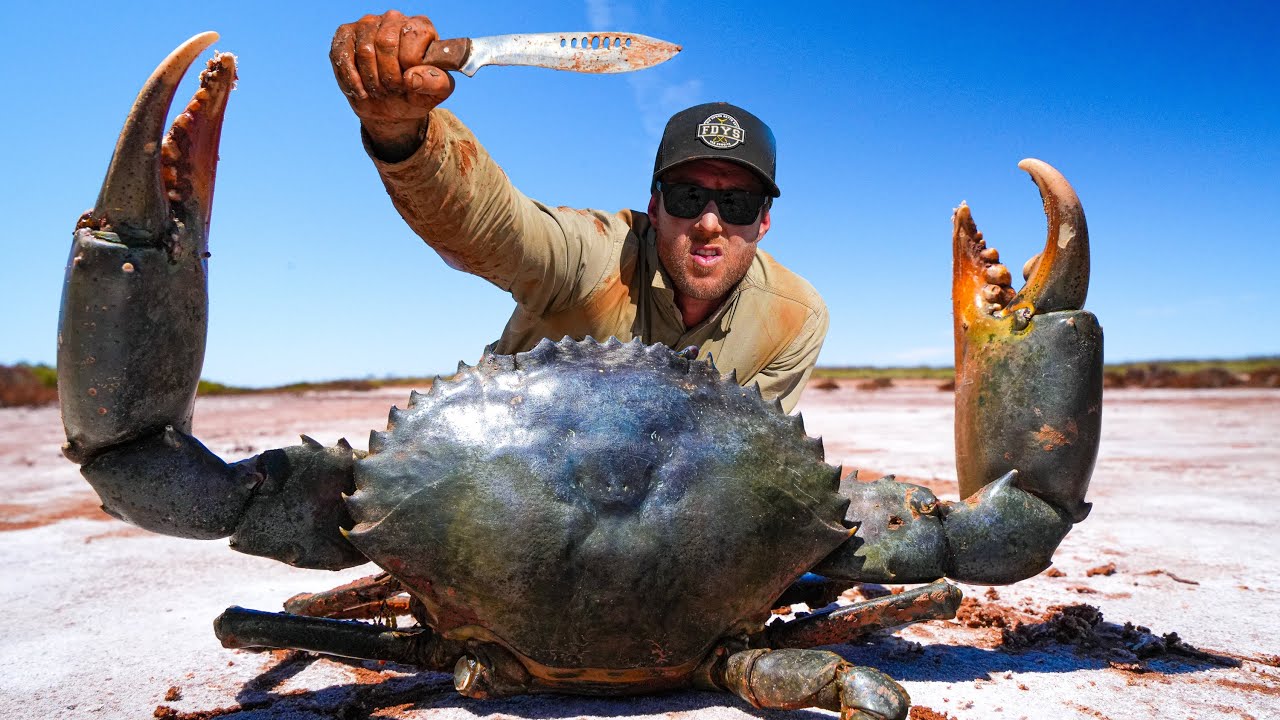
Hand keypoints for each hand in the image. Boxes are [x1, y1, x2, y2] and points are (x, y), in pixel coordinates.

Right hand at [330, 10, 455, 158]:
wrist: (391, 107)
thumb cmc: (416, 93)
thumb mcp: (436, 93)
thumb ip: (436, 83)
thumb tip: (412, 77)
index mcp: (420, 27)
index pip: (412, 38)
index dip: (409, 67)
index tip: (410, 82)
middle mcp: (393, 19)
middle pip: (386, 43)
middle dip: (389, 76)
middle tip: (393, 90)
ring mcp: (367, 24)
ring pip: (365, 51)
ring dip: (372, 80)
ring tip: (380, 90)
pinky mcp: (346, 35)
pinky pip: (343, 56)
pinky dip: (352, 81)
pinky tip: (361, 91)